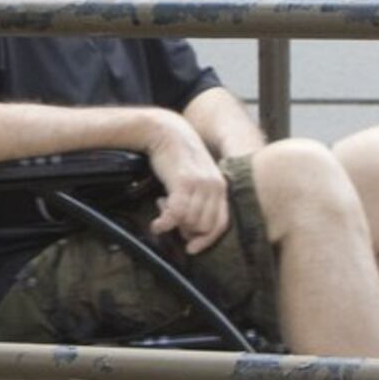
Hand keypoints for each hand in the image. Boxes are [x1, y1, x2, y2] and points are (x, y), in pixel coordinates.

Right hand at [145, 127, 231, 254]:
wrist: (166, 131)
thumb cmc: (179, 156)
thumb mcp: (198, 176)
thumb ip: (202, 198)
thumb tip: (192, 228)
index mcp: (221, 187)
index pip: (221, 224)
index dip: (207, 240)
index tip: (192, 248)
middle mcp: (215, 186)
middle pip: (204, 226)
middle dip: (187, 230)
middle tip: (172, 219)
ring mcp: (200, 184)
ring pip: (191, 221)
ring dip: (174, 222)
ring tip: (163, 208)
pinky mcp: (183, 181)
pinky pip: (177, 213)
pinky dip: (165, 223)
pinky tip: (157, 224)